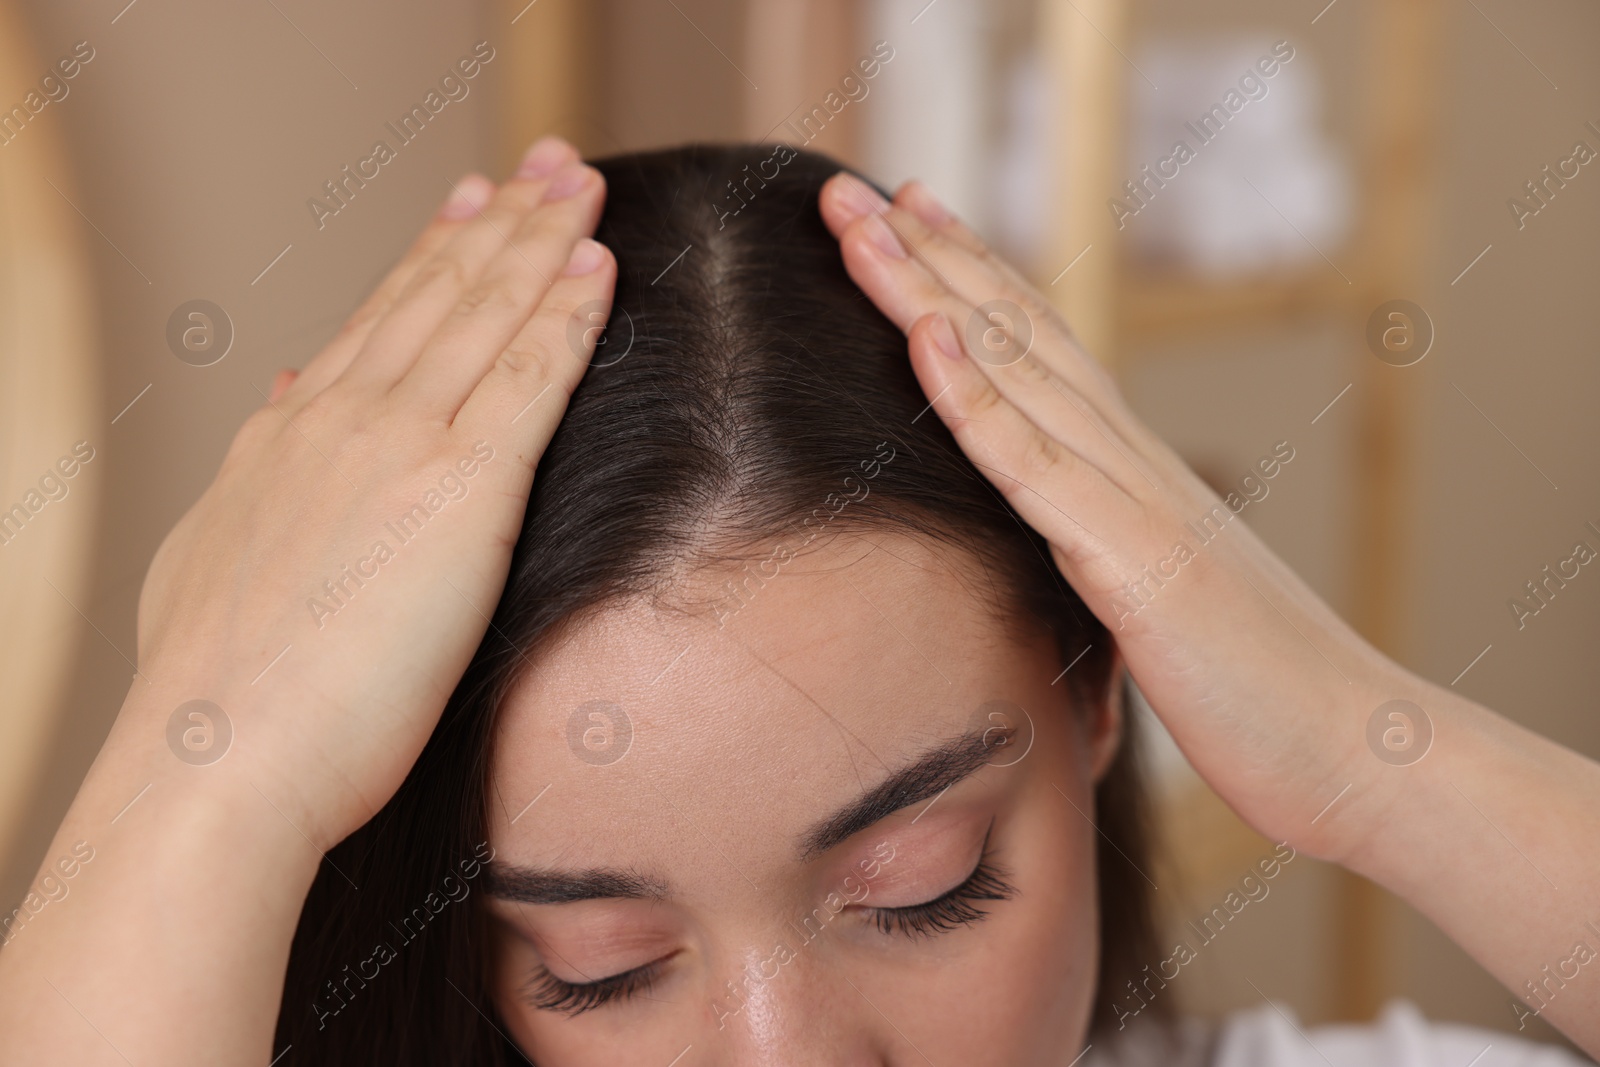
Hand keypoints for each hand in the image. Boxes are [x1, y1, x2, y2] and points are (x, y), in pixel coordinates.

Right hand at [130, 136, 613, 845]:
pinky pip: (528, 379)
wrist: (222, 759)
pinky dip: (566, 317)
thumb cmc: (222, 690)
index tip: (474, 204)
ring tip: (583, 187)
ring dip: (543, 245)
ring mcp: (400, 446)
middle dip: (502, 222)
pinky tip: (599, 272)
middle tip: (549, 163)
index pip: (378, 319)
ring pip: (486, 316)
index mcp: (289, 434)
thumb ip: (263, 470)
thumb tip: (285, 400)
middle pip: (439, 294)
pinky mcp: (461, 493)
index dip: (434, 254)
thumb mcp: (218, 552)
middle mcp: (342, 416)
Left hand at [817, 173, 1411, 861]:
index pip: (1040, 353)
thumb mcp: (1159, 613)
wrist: (1355, 750)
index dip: (972, 283)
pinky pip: (1037, 466)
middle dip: (931, 258)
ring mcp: (1136, 501)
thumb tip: (1056, 563)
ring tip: (862, 222)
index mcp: (1135, 475)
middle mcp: (1133, 463)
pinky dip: (975, 396)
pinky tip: (925, 334)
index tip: (909, 223)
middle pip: (1018, 335)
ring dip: (929, 292)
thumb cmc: (1257, 696)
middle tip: (856, 191)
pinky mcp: (1136, 561)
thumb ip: (1105, 566)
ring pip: (1017, 372)